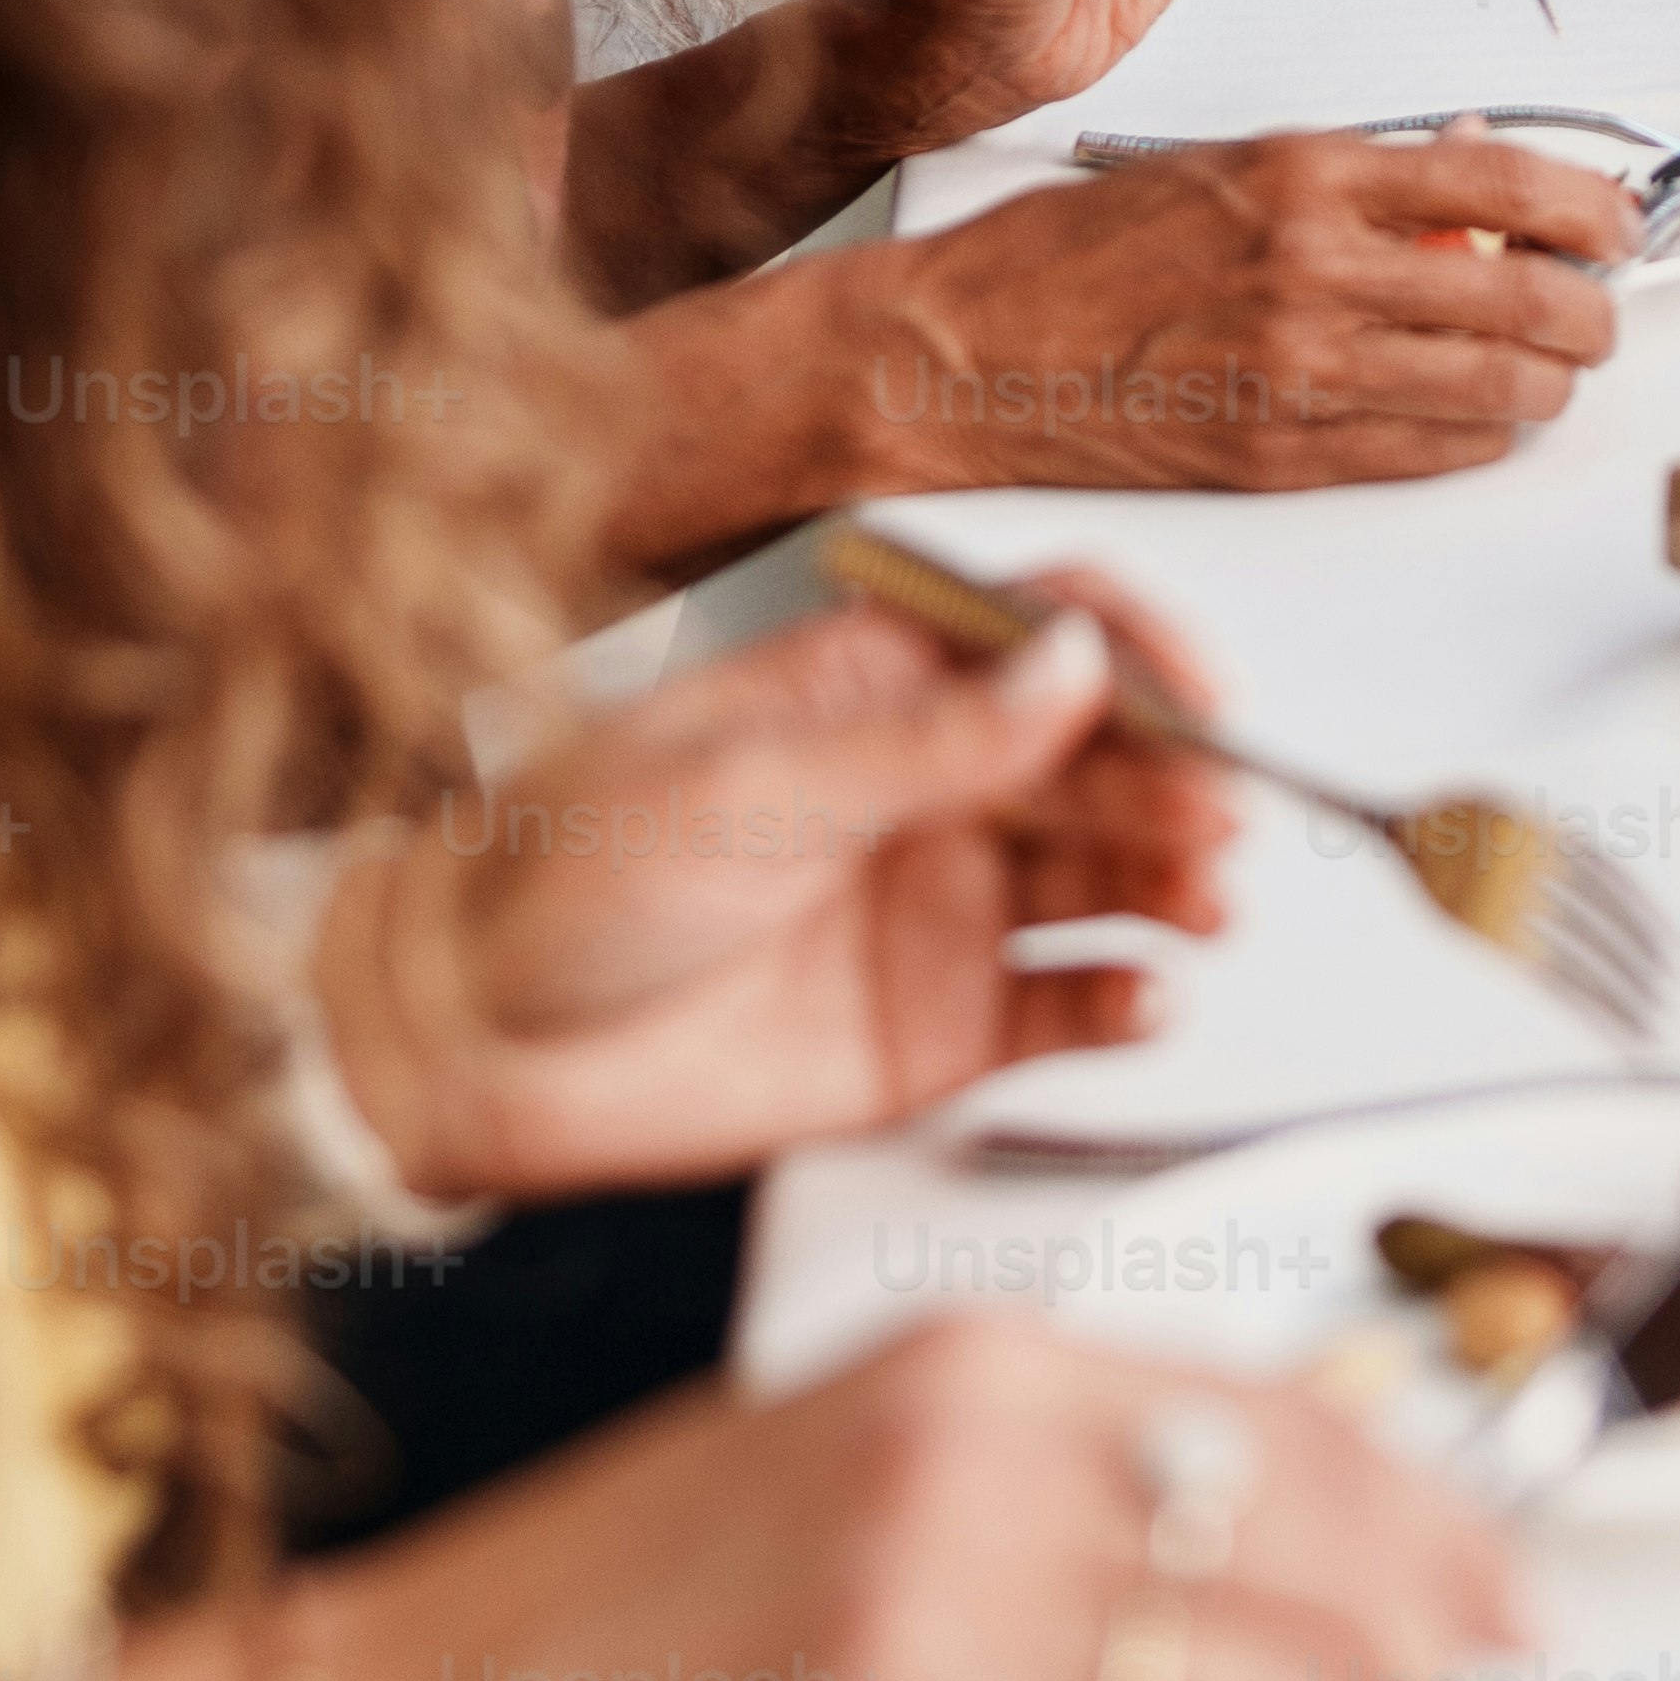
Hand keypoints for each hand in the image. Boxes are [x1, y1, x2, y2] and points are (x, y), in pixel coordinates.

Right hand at [141, 1315, 1527, 1680]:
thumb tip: (1249, 1541)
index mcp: (985, 1369)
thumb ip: (1058, 1479)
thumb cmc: (626, 1602)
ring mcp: (933, 1609)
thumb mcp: (866, 1467)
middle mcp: (982, 1468)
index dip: (1436, 1536)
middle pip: (1312, 1584)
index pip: (1298, 1432)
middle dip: (1410, 1657)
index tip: (1511, 1603)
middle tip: (1480, 1676)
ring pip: (1235, 1670)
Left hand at [313, 584, 1239, 1201]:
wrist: (467, 1046)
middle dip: (1174, 781)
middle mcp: (928, 789)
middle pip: (1102, 759)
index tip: (1201, 697)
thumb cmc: (563, 878)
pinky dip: (1126, 1003)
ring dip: (1175, 885)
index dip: (1139, 653)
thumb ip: (926, 744)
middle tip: (1212, 820)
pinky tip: (1145, 996)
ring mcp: (939, 907)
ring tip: (1202, 903)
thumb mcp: (748, 787)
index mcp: (878, 686)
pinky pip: (1066, 1008)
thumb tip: (1071, 664)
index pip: (1048, 634)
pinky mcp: (936, 1030)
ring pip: (1107, 879)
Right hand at [796, 132, 1636, 491]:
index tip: (1618, 222)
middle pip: (1532, 299)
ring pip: (1501, 390)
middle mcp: (1319, 271)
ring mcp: (1304, 374)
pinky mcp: (1283, 457)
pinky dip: (1478, 435)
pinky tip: (1471, 414)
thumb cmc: (1077, 253)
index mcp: (1308, 174)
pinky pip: (1434, 453)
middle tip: (1596, 305)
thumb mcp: (1226, 165)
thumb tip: (1469, 181)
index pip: (1511, 182)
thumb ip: (1354, 177)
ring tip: (1541, 365)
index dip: (1593, 208)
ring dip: (1546, 380)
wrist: (966, 349)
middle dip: (1592, 308)